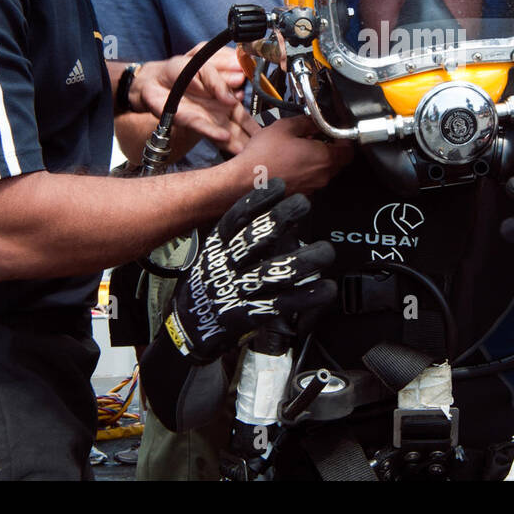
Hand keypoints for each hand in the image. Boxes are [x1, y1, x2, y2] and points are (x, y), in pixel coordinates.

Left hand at [134, 46, 258, 154]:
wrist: (154, 78)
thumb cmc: (181, 70)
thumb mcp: (206, 64)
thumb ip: (220, 77)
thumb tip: (239, 85)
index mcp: (226, 100)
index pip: (245, 116)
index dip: (256, 127)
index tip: (271, 137)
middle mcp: (217, 114)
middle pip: (238, 130)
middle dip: (250, 142)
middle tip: (266, 153)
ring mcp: (203, 118)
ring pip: (223, 134)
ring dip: (235, 143)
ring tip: (248, 151)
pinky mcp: (186, 119)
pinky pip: (201, 126)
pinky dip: (212, 132)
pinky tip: (224, 137)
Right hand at [167, 179, 335, 363]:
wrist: (187, 329)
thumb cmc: (208, 285)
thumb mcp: (214, 256)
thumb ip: (241, 239)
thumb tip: (279, 216)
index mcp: (215, 248)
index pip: (235, 220)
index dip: (256, 200)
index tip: (278, 185)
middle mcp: (224, 267)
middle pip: (253, 240)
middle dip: (279, 218)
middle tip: (303, 204)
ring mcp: (235, 292)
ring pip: (272, 273)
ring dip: (304, 261)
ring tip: (326, 251)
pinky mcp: (248, 316)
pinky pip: (281, 304)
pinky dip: (307, 297)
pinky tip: (326, 289)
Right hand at [236, 114, 352, 195]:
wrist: (243, 181)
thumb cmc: (263, 157)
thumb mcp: (285, 127)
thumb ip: (306, 122)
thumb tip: (314, 121)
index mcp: (324, 158)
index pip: (349, 150)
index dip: (344, 139)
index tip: (335, 132)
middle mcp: (322, 176)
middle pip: (338, 161)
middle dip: (331, 148)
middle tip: (317, 138)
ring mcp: (312, 188)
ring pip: (324, 171)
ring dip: (317, 160)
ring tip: (300, 149)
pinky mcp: (300, 195)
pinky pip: (310, 180)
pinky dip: (306, 171)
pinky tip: (291, 163)